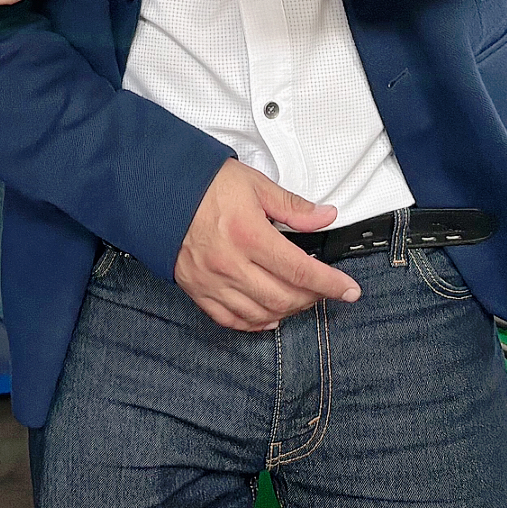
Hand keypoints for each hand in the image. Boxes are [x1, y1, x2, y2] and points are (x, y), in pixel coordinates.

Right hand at [174, 160, 360, 330]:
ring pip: (260, 313)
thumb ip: (293, 206)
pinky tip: (268, 315)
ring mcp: (212, 280)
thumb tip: (324, 216)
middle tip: (323, 289)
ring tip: (299, 299)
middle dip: (312, 298)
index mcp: (248, 233)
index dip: (330, 284)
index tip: (349, 290)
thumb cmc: (203, 185)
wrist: (158, 190)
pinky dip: (255, 323)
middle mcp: (230, 262)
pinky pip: (230, 319)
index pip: (300, 270)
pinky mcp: (197, 289)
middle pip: (284, 297)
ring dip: (287, 311)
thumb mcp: (254, 185)